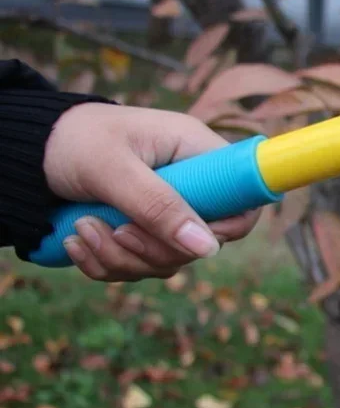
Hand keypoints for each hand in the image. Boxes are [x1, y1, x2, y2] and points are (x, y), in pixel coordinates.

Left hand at [43, 103, 260, 280]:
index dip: (227, 229)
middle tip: (112, 230)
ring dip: (120, 259)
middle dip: (152, 249)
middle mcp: (190, 186)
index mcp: (196, 154)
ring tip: (80, 230)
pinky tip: (76, 242)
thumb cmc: (73, 140)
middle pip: (201, 244)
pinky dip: (104, 265)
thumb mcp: (113, 169)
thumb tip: (208, 249)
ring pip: (167, 261)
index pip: (244, 201)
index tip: (188, 240)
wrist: (28, 149)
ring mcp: (166, 212)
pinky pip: (138, 267)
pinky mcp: (141, 232)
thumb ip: (159, 206)